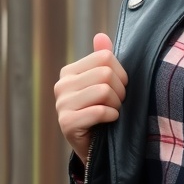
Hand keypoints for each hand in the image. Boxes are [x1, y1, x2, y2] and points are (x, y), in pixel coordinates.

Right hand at [54, 33, 127, 164]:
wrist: (95, 148)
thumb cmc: (102, 112)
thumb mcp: (104, 84)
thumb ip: (102, 59)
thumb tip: (101, 36)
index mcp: (70, 72)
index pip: (105, 57)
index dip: (121, 73)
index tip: (119, 88)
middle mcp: (62, 85)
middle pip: (106, 73)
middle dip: (120, 91)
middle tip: (117, 104)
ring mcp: (62, 104)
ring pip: (104, 91)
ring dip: (117, 105)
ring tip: (112, 113)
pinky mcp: (67, 122)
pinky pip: (100, 111)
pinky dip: (111, 116)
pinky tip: (109, 122)